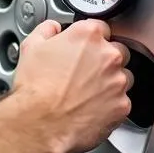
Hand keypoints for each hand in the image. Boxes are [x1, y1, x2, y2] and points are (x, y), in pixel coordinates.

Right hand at [12, 19, 133, 152]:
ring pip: (122, 77)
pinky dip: (110, 105)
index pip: (101, 28)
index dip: (90, 38)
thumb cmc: (35, 89)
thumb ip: (47, 29)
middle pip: (116, 51)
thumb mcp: (31, 47)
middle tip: (83, 72)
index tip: (84, 47)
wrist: (40, 124)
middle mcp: (108, 56)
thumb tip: (53, 29)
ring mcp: (118, 82)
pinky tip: (90, 108)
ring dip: (110, 82)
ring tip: (86, 93)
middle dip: (103, 60)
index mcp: (88, 36)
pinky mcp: (122, 106)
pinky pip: (121, 102)